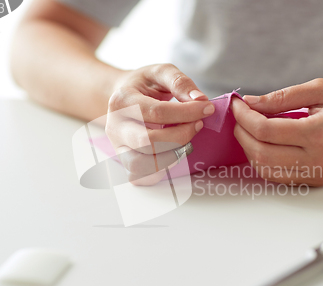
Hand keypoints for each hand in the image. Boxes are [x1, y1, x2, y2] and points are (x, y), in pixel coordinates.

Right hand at [106, 64, 214, 183]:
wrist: (123, 96)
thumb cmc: (144, 85)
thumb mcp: (160, 72)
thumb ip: (180, 82)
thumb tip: (200, 100)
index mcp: (121, 101)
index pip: (157, 112)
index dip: (187, 113)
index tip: (207, 108)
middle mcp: (115, 126)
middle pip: (148, 142)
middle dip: (181, 136)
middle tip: (198, 124)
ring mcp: (117, 147)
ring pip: (143, 164)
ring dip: (172, 156)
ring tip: (186, 141)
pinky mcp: (124, 160)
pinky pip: (141, 175)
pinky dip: (161, 170)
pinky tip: (173, 153)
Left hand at [232, 79, 322, 185]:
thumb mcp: (322, 89)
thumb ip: (282, 97)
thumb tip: (251, 102)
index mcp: (319, 134)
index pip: (266, 131)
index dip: (244, 117)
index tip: (238, 104)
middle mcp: (317, 160)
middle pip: (261, 154)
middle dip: (242, 134)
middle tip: (240, 117)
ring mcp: (317, 175)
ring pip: (266, 171)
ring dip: (250, 150)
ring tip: (249, 130)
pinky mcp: (317, 181)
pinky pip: (279, 178)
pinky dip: (264, 162)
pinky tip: (263, 145)